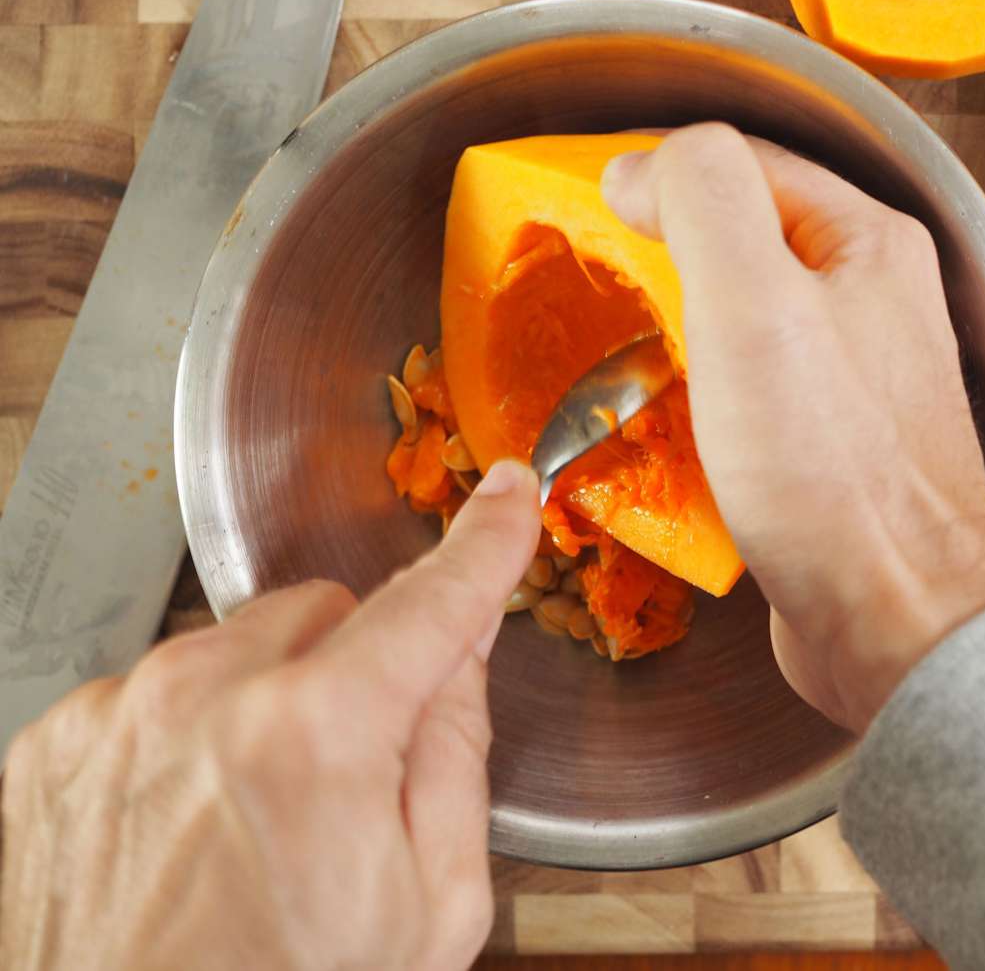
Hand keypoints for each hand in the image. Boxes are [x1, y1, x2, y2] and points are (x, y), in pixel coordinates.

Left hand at [0, 462, 538, 970]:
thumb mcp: (433, 907)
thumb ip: (457, 754)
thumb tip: (457, 651)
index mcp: (314, 738)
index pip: (430, 603)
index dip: (485, 544)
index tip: (510, 497)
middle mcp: (201, 699)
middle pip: (327, 613)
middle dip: (358, 667)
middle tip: (355, 773)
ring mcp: (116, 714)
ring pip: (239, 644)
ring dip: (270, 697)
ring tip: (256, 816)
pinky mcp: (56, 740)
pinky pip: (158, 687)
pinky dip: (191, 732)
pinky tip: (190, 821)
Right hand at [602, 124, 984, 731]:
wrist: (893, 621)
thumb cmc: (833, 470)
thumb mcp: (755, 302)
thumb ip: (704, 197)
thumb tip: (643, 168)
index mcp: (871, 245)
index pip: (752, 164)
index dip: (667, 173)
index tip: (596, 209)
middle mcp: (876, 304)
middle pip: (752, 240)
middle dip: (670, 251)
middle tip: (600, 277)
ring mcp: (860, 381)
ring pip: (750, 323)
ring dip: (681, 328)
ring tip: (620, 349)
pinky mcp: (836, 450)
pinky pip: (755, 396)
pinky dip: (702, 397)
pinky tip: (665, 425)